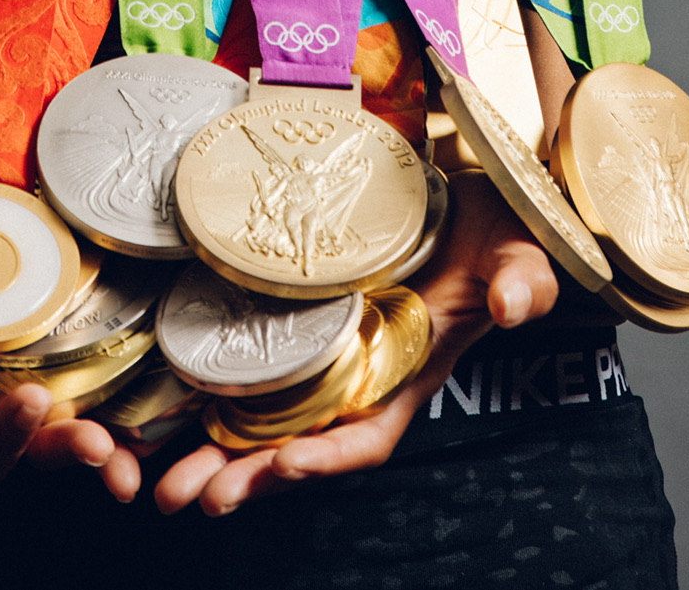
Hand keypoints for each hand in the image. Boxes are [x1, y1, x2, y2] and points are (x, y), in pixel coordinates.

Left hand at [152, 170, 557, 516]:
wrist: (471, 193)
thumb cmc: (498, 231)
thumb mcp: (519, 253)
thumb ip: (523, 281)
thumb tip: (516, 305)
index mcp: (406, 373)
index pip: (366, 434)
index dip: (328, 456)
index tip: (285, 465)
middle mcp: (358, 372)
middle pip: (298, 441)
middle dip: (245, 475)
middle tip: (188, 496)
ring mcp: (323, 345)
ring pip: (262, 414)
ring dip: (214, 451)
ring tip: (164, 480)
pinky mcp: (296, 312)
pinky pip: (248, 363)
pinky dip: (208, 389)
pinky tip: (166, 404)